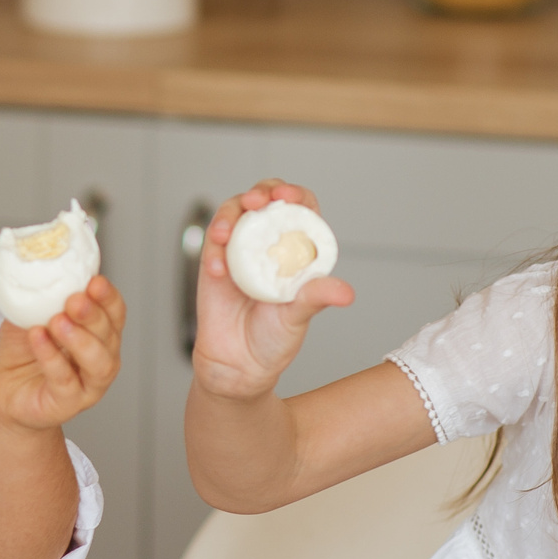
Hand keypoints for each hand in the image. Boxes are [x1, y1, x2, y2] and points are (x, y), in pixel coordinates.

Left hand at [0, 276, 125, 432]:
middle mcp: (101, 357)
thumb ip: (38, 298)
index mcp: (98, 333)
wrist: (7, 393)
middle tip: (74, 300)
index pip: (114, 312)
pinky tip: (38, 338)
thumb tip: (38, 268)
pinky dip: (51, 357)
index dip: (108, 296)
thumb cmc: (23, 354)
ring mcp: (88, 383)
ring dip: (80, 339)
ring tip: (58, 321)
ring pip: (98, 362)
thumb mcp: (28, 316)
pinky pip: (65, 380)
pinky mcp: (68, 403)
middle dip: (93, 314)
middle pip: (109, 334)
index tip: (94, 281)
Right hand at [188, 182, 353, 402]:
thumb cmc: (273, 342)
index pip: (301, 210)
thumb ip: (315, 298)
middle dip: (260, 192)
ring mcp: (241, 251)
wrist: (236, 366)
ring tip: (224, 233)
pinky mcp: (215, 262)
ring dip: (228, 214)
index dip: (295, 195)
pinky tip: (217, 269)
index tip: (287, 197)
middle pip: (265, 201)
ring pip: (235, 213)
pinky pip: (212, 242)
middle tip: (256, 201)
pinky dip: (213, 248)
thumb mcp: (298, 317)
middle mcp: (270, 246)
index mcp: (298, 252)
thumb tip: (345, 292)